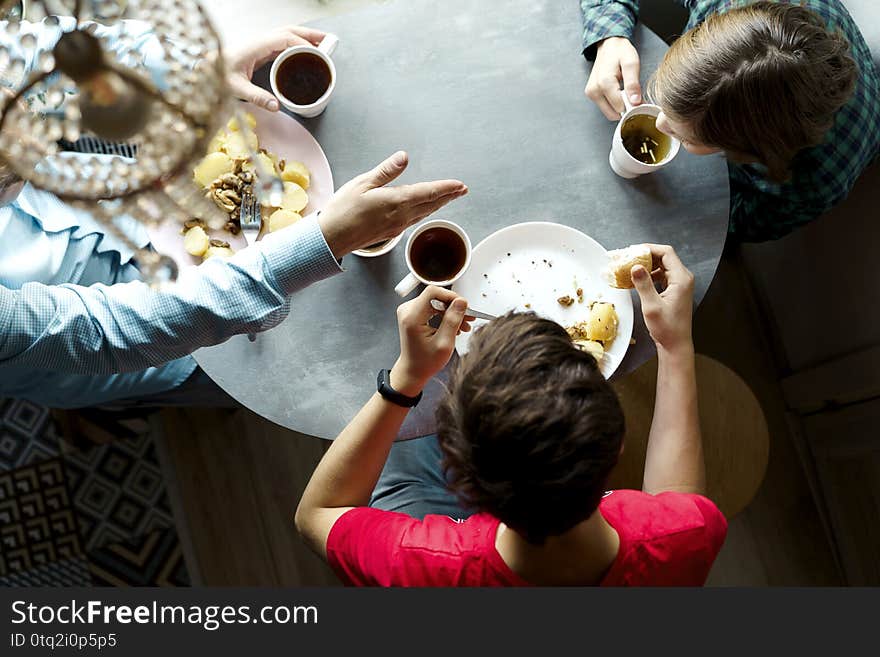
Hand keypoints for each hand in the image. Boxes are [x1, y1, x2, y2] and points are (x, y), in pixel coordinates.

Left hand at [225, 26, 326, 110]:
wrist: (207, 68)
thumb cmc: (219, 75)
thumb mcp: (236, 88)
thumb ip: (256, 97)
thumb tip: (276, 106)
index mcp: (256, 46)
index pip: (284, 38)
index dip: (302, 44)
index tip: (316, 53)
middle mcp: (260, 41)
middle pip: (290, 31)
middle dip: (310, 34)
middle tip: (328, 40)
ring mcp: (262, 44)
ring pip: (288, 34)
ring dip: (306, 36)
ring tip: (323, 43)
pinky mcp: (262, 50)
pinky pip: (284, 42)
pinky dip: (298, 43)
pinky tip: (306, 51)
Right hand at [318, 151, 467, 258]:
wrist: (332, 238)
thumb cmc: (343, 210)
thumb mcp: (363, 183)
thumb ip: (387, 171)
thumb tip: (404, 157)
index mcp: (397, 201)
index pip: (429, 192)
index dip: (447, 188)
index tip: (460, 185)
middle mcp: (401, 216)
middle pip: (431, 204)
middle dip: (448, 196)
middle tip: (462, 190)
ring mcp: (397, 226)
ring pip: (424, 213)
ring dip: (438, 204)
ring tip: (449, 198)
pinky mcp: (391, 232)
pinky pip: (414, 220)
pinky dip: (425, 212)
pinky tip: (424, 210)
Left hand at [390, 286, 473, 395]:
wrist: (413, 370)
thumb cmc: (425, 362)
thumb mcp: (444, 343)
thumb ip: (453, 320)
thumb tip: (461, 302)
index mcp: (412, 317)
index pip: (433, 292)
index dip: (451, 296)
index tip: (464, 306)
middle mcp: (408, 311)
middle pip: (436, 297)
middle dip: (454, 307)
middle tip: (468, 319)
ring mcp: (409, 311)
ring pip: (436, 302)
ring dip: (451, 312)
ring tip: (463, 326)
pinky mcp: (413, 314)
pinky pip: (433, 307)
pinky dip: (445, 315)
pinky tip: (454, 327)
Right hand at [584, 37, 641, 119]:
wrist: (609, 45)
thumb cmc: (620, 52)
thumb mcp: (631, 63)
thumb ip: (633, 83)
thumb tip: (635, 102)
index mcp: (604, 82)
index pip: (620, 107)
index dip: (632, 106)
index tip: (639, 99)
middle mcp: (594, 90)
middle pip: (613, 113)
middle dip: (625, 109)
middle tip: (633, 96)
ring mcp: (591, 93)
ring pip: (609, 112)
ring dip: (619, 107)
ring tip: (625, 92)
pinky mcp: (591, 94)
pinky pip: (605, 107)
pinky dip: (614, 104)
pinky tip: (618, 92)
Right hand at [631, 244, 694, 354]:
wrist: (675, 344)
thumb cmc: (667, 329)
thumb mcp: (652, 306)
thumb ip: (643, 284)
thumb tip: (635, 267)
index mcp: (681, 279)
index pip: (666, 253)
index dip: (649, 248)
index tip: (633, 251)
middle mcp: (683, 279)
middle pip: (664, 257)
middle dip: (645, 256)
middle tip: (628, 259)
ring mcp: (680, 284)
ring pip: (662, 266)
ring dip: (646, 265)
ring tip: (630, 268)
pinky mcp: (675, 290)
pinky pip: (661, 276)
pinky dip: (649, 275)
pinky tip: (638, 280)